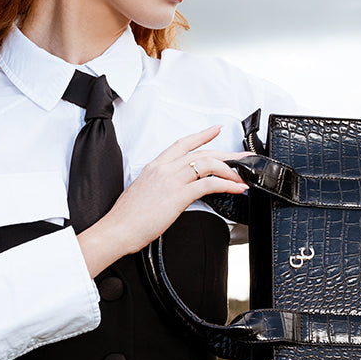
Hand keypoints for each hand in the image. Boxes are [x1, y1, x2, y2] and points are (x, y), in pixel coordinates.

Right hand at [77, 126, 247, 276]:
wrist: (117, 229)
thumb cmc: (127, 217)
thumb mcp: (144, 192)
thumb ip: (160, 185)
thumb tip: (174, 190)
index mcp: (155, 166)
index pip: (183, 144)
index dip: (202, 135)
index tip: (216, 129)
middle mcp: (164, 169)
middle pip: (202, 153)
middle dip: (227, 153)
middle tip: (243, 156)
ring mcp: (171, 180)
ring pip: (208, 164)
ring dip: (230, 169)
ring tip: (242, 176)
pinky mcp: (178, 196)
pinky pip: (209, 184)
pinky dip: (226, 185)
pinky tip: (235, 188)